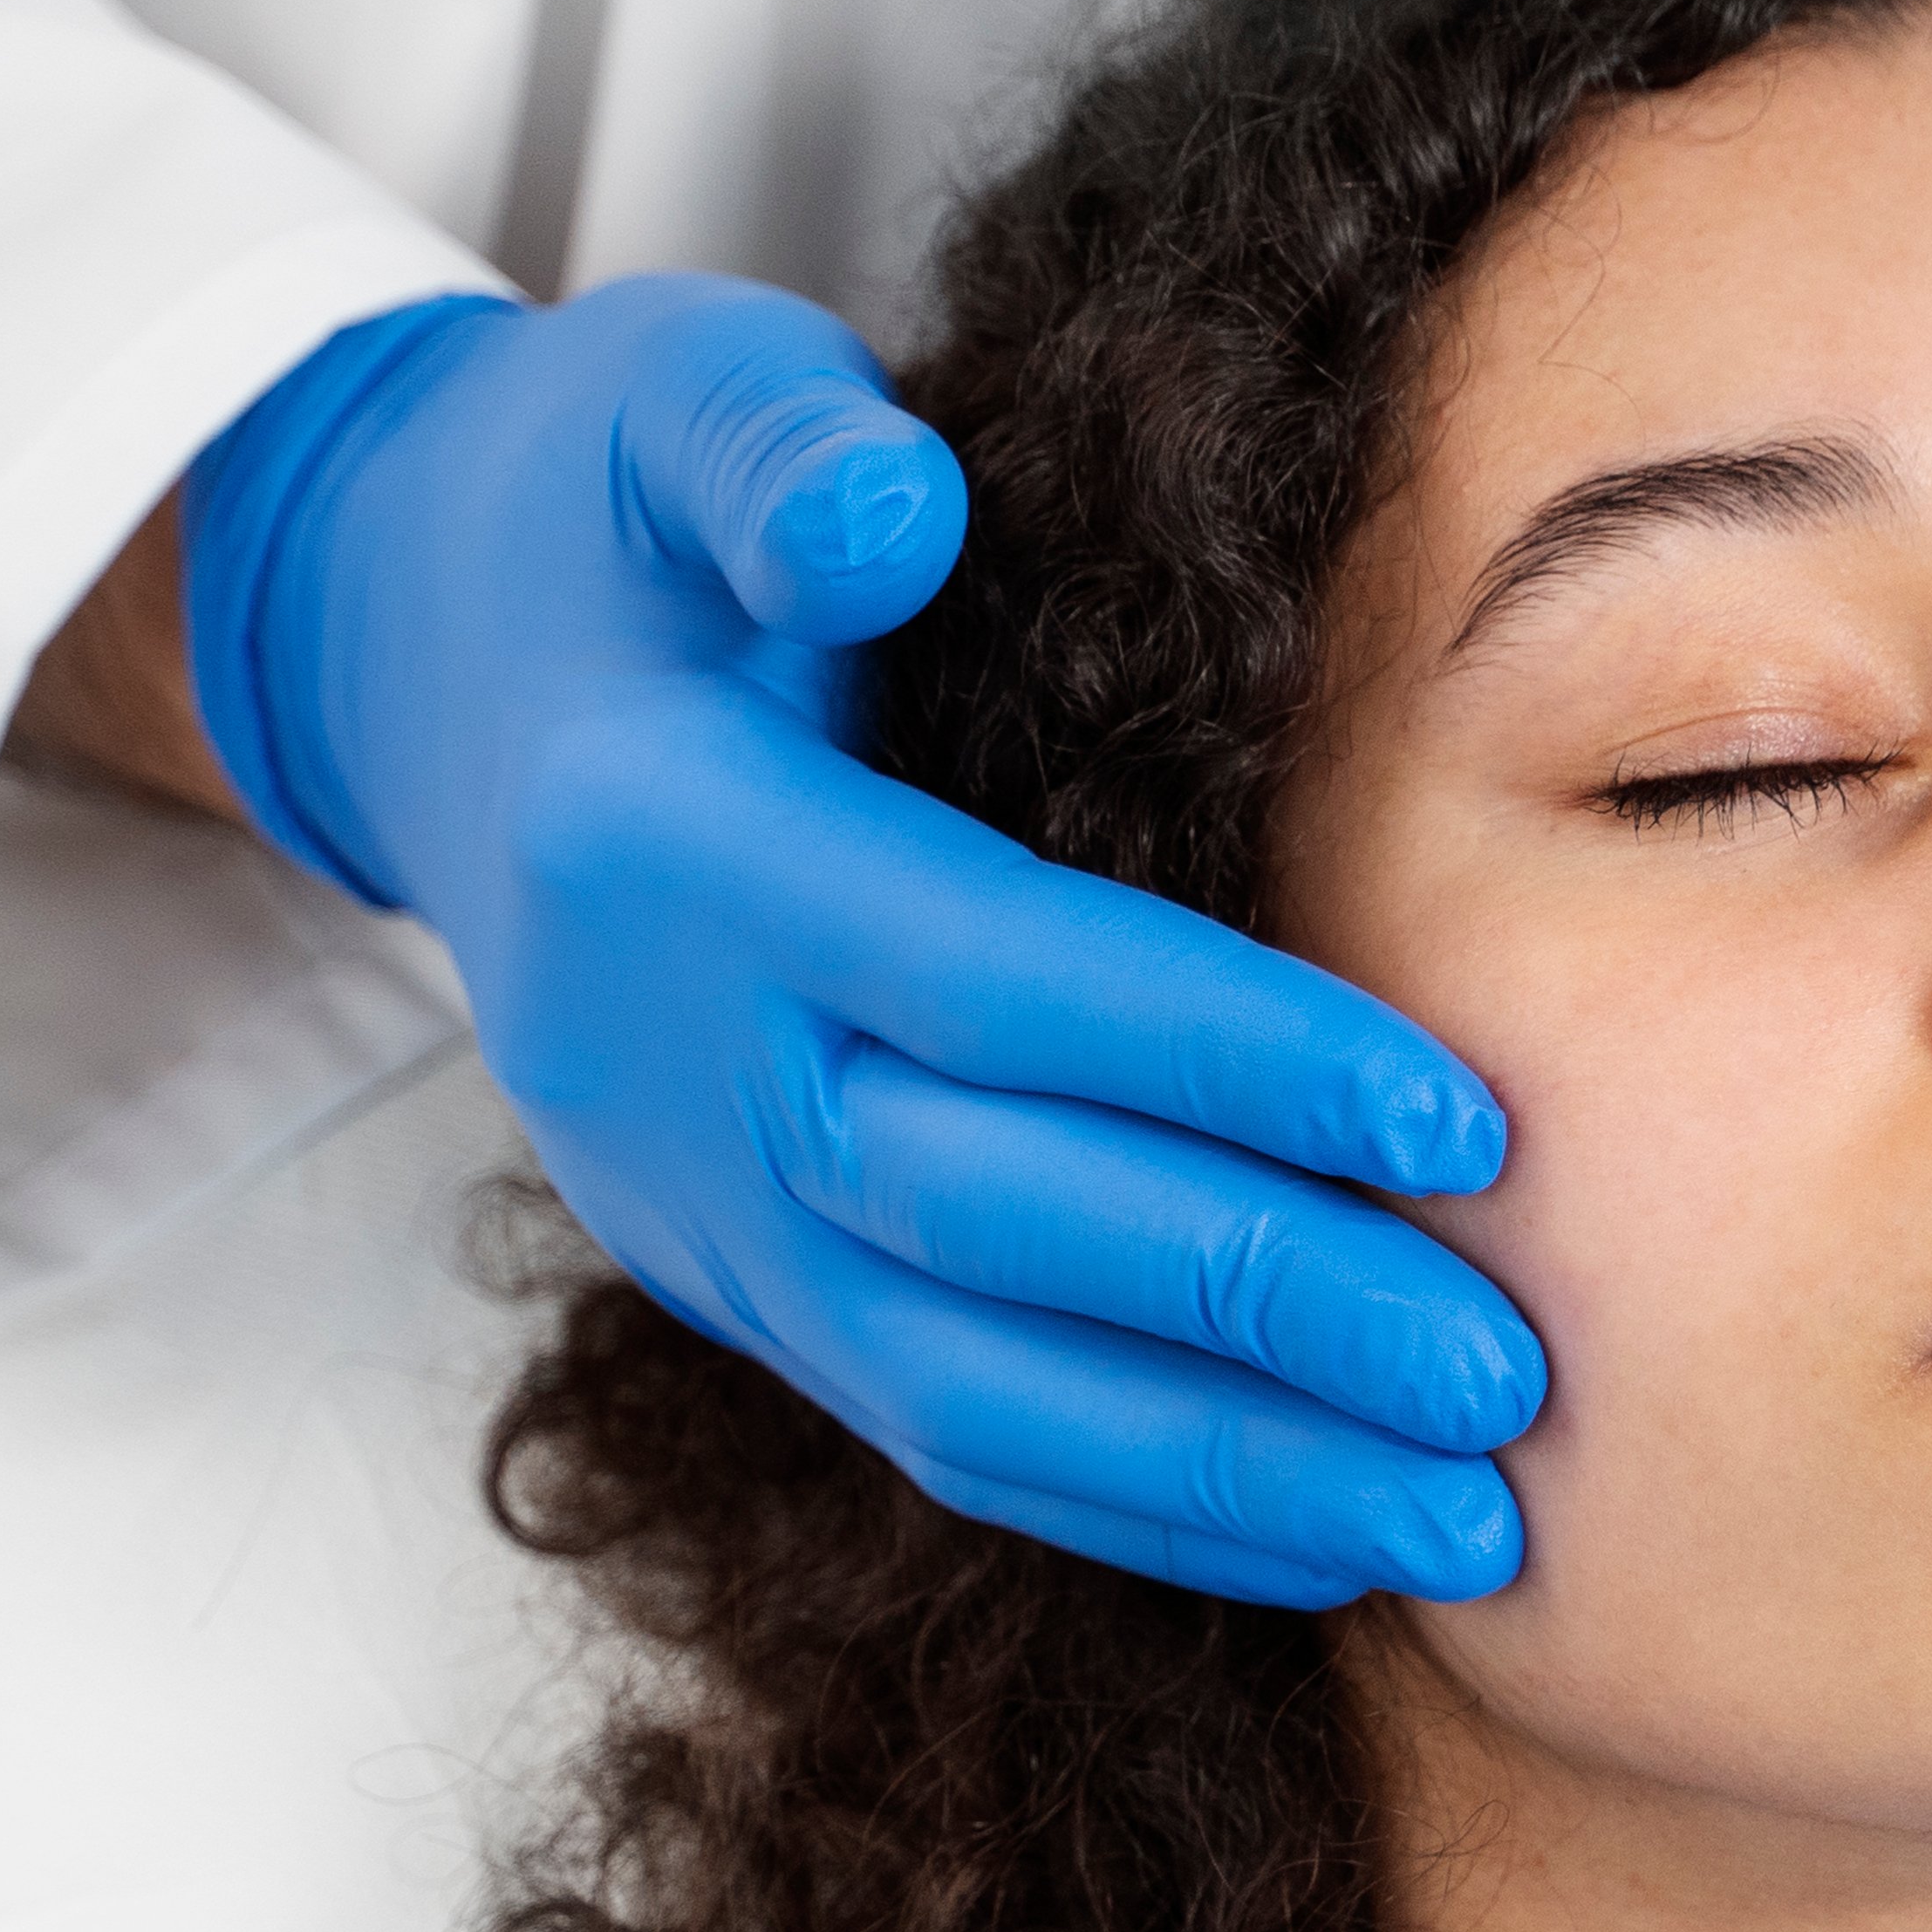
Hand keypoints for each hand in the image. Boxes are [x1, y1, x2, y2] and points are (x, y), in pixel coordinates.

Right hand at [175, 283, 1541, 1603]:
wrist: (417, 656)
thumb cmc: (607, 508)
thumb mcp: (669, 396)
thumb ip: (777, 448)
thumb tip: (895, 513)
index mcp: (660, 841)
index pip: (983, 974)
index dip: (1224, 1054)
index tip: (1462, 1116)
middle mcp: (660, 1058)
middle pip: (985, 1219)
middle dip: (1263, 1310)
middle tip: (1514, 1379)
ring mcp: (680, 1197)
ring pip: (958, 1383)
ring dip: (1224, 1471)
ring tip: (1473, 1525)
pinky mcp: (721, 1279)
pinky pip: (927, 1421)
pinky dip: (1127, 1500)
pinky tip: (1322, 1534)